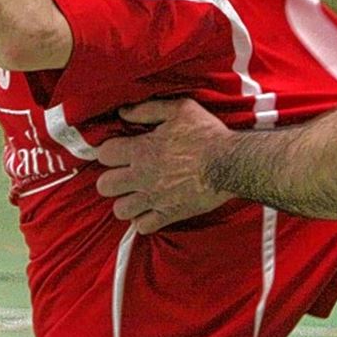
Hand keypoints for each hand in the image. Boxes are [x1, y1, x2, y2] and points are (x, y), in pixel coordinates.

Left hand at [96, 98, 233, 233]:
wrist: (231, 163)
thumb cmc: (207, 134)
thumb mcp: (180, 110)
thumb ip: (147, 109)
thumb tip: (123, 112)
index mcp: (142, 149)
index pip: (104, 154)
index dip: (108, 152)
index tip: (118, 151)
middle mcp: (143, 175)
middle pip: (104, 186)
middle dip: (111, 180)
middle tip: (124, 175)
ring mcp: (155, 198)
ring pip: (120, 210)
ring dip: (126, 202)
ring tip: (136, 195)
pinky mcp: (169, 214)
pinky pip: (143, 227)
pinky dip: (144, 220)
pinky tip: (151, 209)